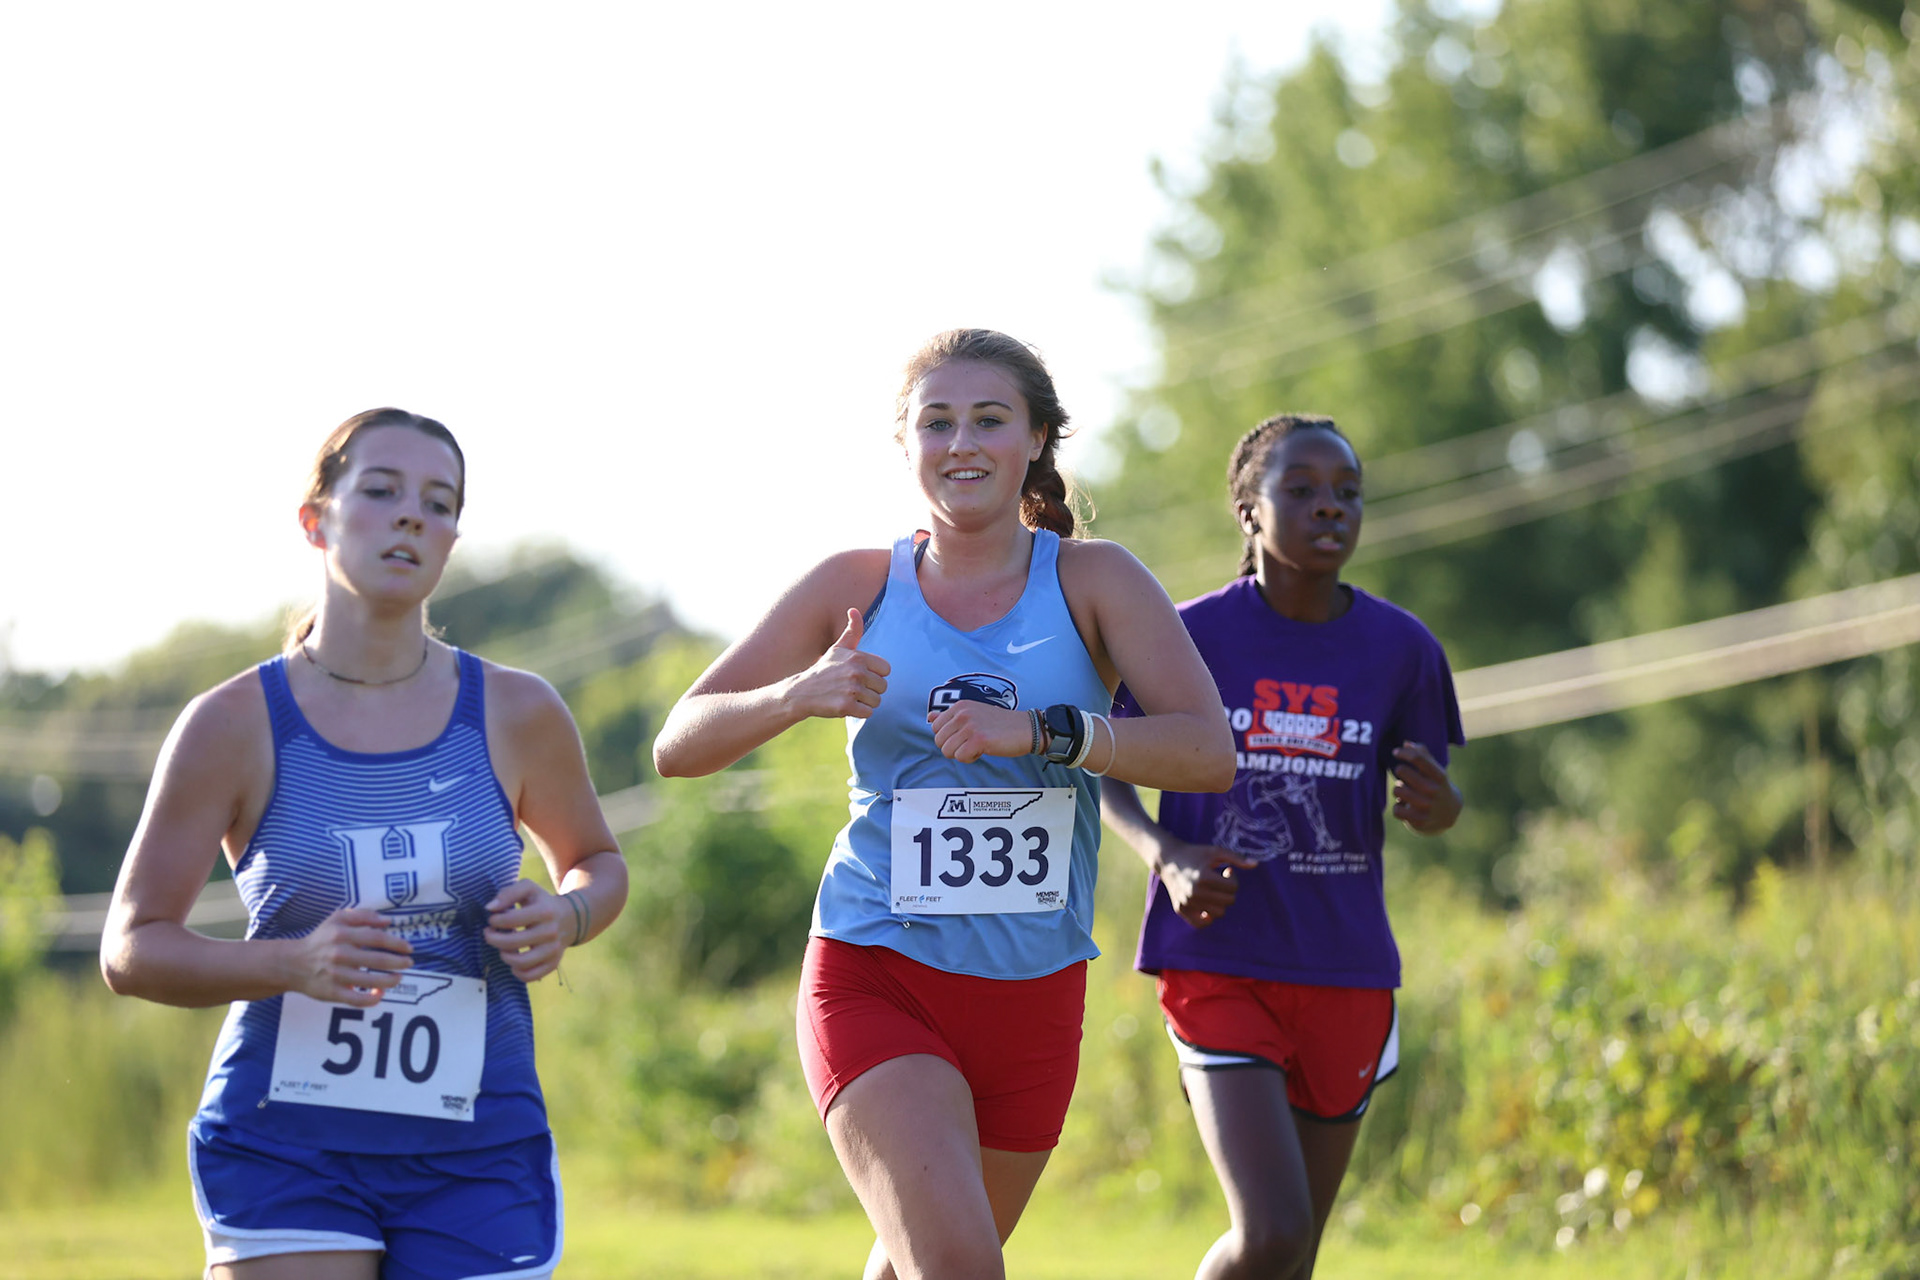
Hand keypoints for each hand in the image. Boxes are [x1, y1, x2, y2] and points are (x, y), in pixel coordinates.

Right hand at [291, 906, 412, 1005]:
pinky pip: (356, 999)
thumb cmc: (320, 939)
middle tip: (409, 963)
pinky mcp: (332, 993)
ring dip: (390, 981)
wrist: (291, 964)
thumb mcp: (337, 919)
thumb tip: (388, 921)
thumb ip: (363, 916)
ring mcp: (335, 975)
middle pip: (378, 960)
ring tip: (399, 978)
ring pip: (370, 981)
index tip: (408, 948)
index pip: (377, 938)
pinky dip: (372, 999)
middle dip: (398, 963)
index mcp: (342, 934)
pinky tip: (380, 994)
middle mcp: (339, 954)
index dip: (396, 943)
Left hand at [483, 880, 572, 982]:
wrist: (569, 918)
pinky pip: (530, 976)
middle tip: (490, 933)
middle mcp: (551, 932)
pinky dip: (517, 972)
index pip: (510, 920)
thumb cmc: (541, 902)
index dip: (495, 921)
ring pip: (521, 963)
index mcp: (545, 911)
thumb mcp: (528, 888)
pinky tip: (513, 961)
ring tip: (502, 948)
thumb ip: (508, 892)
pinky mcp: (553, 964)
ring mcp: (553, 950)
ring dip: (504, 956)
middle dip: (493, 939)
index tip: (492, 919)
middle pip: (512, 943)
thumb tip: (490, 908)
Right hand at [785, 609, 890, 720]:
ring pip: (876, 701)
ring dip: (864, 702)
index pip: (886, 670)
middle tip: (852, 688)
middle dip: (870, 690)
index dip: (875, 675)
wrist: (801, 692)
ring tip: (848, 696)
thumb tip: (854, 609)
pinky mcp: (846, 707)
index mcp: (858, 657)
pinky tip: (845, 705)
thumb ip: (852, 631)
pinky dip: (859, 712)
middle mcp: (856, 672)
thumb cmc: (824, 670)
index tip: (860, 675)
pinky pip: (868, 713)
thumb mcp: (838, 648)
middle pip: (883, 687)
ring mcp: (851, 690)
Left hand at [927, 702, 1035, 762]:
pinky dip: (971, 759)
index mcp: (960, 706)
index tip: (964, 736)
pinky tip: (983, 750)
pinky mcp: (979, 740)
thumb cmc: (1000, 724)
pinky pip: (961, 757)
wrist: (1026, 728)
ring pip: (947, 751)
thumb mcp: (973, 713)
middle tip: (971, 743)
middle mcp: (962, 714)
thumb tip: (930, 717)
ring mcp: (970, 726)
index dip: (948, 737)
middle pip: (939, 741)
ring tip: (977, 746)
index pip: (935, 728)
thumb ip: (950, 716)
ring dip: (962, 754)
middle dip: (953, 748)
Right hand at [1156, 842, 1258, 927]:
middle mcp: (1194, 892)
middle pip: (1228, 902)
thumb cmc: (1195, 854)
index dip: (1233, 878)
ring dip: (1220, 903)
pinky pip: (1201, 924)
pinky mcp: (1180, 909)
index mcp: (1203, 877)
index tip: (1225, 871)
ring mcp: (1186, 902)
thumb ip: (1236, 858)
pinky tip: (1207, 905)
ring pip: (1218, 913)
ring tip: (1213, 890)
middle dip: (1228, 891)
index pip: (1233, 888)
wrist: (1168, 859)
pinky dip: (1208, 918)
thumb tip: (1256, 865)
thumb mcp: (1216, 852)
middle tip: (1219, 881)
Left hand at [1392, 741, 1461, 832]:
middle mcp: (1434, 791)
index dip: (1403, 753)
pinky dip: (1398, 807)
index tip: (1396, 752)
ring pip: (1397, 790)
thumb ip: (1423, 755)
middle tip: (1405, 776)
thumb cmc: (1436, 785)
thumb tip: (1406, 743)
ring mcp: (1427, 807)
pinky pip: (1396, 810)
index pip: (1418, 758)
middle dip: (1400, 772)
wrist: (1449, 814)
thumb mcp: (1435, 770)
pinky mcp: (1419, 821)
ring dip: (1398, 790)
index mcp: (1440, 776)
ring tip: (1406, 792)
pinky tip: (1406, 806)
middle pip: (1402, 771)